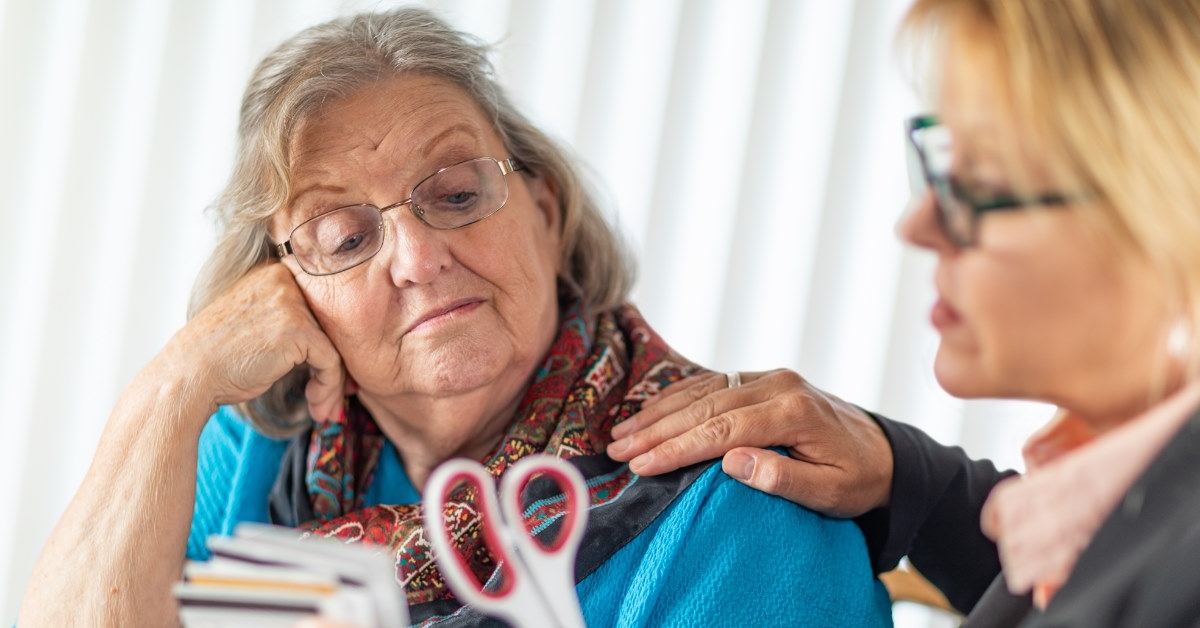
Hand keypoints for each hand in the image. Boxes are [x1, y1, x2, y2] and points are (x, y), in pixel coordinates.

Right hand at [157, 263, 345, 421]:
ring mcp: (291, 303)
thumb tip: (325, 340)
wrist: (188, 376)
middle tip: (329, 397)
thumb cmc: (216, 358)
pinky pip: (330, 361)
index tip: (321, 373)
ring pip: (332, 346)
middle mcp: (284, 280)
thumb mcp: (254, 322)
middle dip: (332, 365)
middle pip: (328, 326)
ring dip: (331, 383)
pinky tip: (317, 406)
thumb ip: (285, 317)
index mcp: (272, 273)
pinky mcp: (299, 330)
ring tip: (324, 409)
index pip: (316, 308)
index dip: (323, 344)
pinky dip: (328, 387)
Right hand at [606, 369, 893, 516]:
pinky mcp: (762, 379)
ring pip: (702, 389)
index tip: (643, 463)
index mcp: (793, 410)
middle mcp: (777, 384)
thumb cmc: (858, 478)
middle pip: (704, 404)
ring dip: (659, 411)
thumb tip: (733, 462)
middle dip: (657, 428)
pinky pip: (711, 382)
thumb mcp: (831, 492)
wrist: (884, 452)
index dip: (679, 447)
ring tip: (621, 432)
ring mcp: (768, 377)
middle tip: (618, 448)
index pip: (723, 427)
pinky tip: (650, 410)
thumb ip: (784, 478)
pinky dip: (677, 396)